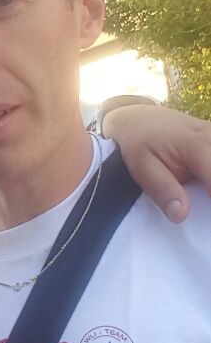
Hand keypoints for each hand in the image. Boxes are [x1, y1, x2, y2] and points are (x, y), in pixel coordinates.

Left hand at [103, 103, 210, 221]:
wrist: (139, 119)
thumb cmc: (139, 144)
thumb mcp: (142, 168)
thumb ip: (163, 190)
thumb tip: (181, 215)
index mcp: (195, 145)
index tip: (208, 223)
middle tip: (204, 205)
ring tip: (203, 195)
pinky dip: (210, 173)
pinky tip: (203, 185)